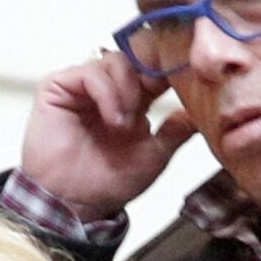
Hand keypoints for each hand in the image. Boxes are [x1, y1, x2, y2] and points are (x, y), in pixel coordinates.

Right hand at [20, 50, 196, 219]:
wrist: (74, 203)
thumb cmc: (108, 182)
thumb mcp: (155, 155)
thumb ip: (176, 131)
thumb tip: (202, 112)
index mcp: (132, 100)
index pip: (152, 70)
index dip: (167, 70)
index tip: (184, 77)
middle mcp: (107, 88)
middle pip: (133, 57)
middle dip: (147, 76)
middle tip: (152, 99)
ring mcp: (82, 86)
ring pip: (113, 61)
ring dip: (127, 89)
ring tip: (126, 123)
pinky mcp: (58, 87)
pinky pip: (88, 72)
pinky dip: (106, 92)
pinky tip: (112, 118)